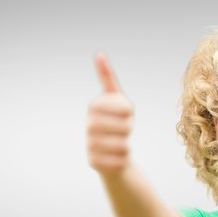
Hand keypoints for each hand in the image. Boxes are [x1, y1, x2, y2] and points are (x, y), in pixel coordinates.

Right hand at [87, 52, 133, 175]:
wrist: (111, 152)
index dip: (129, 112)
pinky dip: (123, 159)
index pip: (125, 108)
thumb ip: (107, 78)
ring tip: (118, 143)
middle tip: (122, 130)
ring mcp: (89, 143)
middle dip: (129, 129)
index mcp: (94, 106)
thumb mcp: (116, 98)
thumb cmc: (116, 121)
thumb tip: (98, 54)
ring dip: (127, 145)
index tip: (124, 113)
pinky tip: (115, 157)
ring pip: (124, 145)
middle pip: (125, 127)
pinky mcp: (92, 161)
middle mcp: (88, 124)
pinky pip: (120, 160)